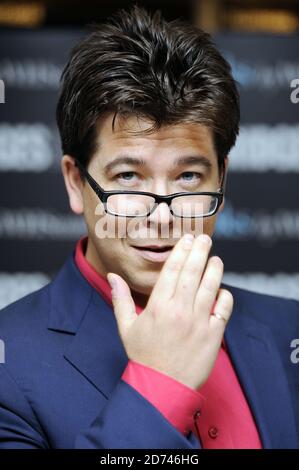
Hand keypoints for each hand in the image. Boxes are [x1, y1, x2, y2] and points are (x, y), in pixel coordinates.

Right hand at [107, 233, 232, 389]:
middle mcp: (180, 310)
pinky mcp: (213, 334)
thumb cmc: (143, 356)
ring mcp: (199, 322)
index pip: (172, 270)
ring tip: (215, 258)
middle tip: (204, 237)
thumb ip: (121, 299)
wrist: (162, 386)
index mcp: (158, 306)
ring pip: (210, 286)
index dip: (181, 251)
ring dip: (214, 269)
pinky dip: (225, 296)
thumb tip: (113, 276)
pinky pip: (224, 308)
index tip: (187, 239)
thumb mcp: (127, 327)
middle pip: (193, 272)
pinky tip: (221, 289)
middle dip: (199, 251)